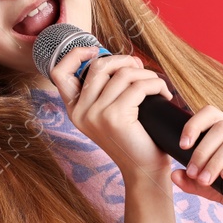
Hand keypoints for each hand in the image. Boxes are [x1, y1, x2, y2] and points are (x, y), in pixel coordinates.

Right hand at [48, 47, 176, 182]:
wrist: (144, 171)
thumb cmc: (134, 139)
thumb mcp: (111, 113)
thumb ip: (106, 90)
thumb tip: (123, 59)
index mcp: (75, 110)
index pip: (59, 72)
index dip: (76, 55)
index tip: (97, 52)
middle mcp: (80, 112)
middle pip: (98, 66)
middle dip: (124, 61)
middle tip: (142, 70)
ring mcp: (95, 115)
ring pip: (122, 74)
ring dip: (146, 74)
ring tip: (157, 86)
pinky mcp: (114, 117)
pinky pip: (138, 86)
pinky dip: (156, 85)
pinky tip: (163, 95)